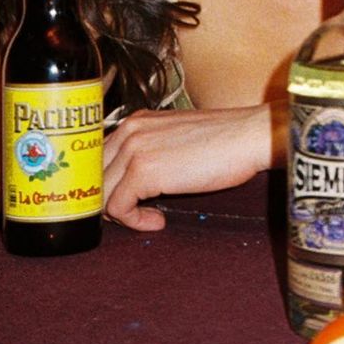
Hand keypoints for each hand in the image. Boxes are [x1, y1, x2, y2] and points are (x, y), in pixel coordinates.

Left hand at [102, 104, 280, 230]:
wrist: (249, 136)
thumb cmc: (226, 141)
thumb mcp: (178, 139)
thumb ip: (152, 152)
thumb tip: (136, 184)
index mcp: (137, 122)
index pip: (98, 159)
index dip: (106, 184)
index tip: (123, 201)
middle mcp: (129, 131)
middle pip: (95, 177)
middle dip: (109, 200)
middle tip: (134, 213)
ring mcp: (134, 150)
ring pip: (101, 194)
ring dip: (121, 213)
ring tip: (149, 217)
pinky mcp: (143, 172)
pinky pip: (119, 208)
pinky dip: (134, 221)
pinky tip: (158, 220)